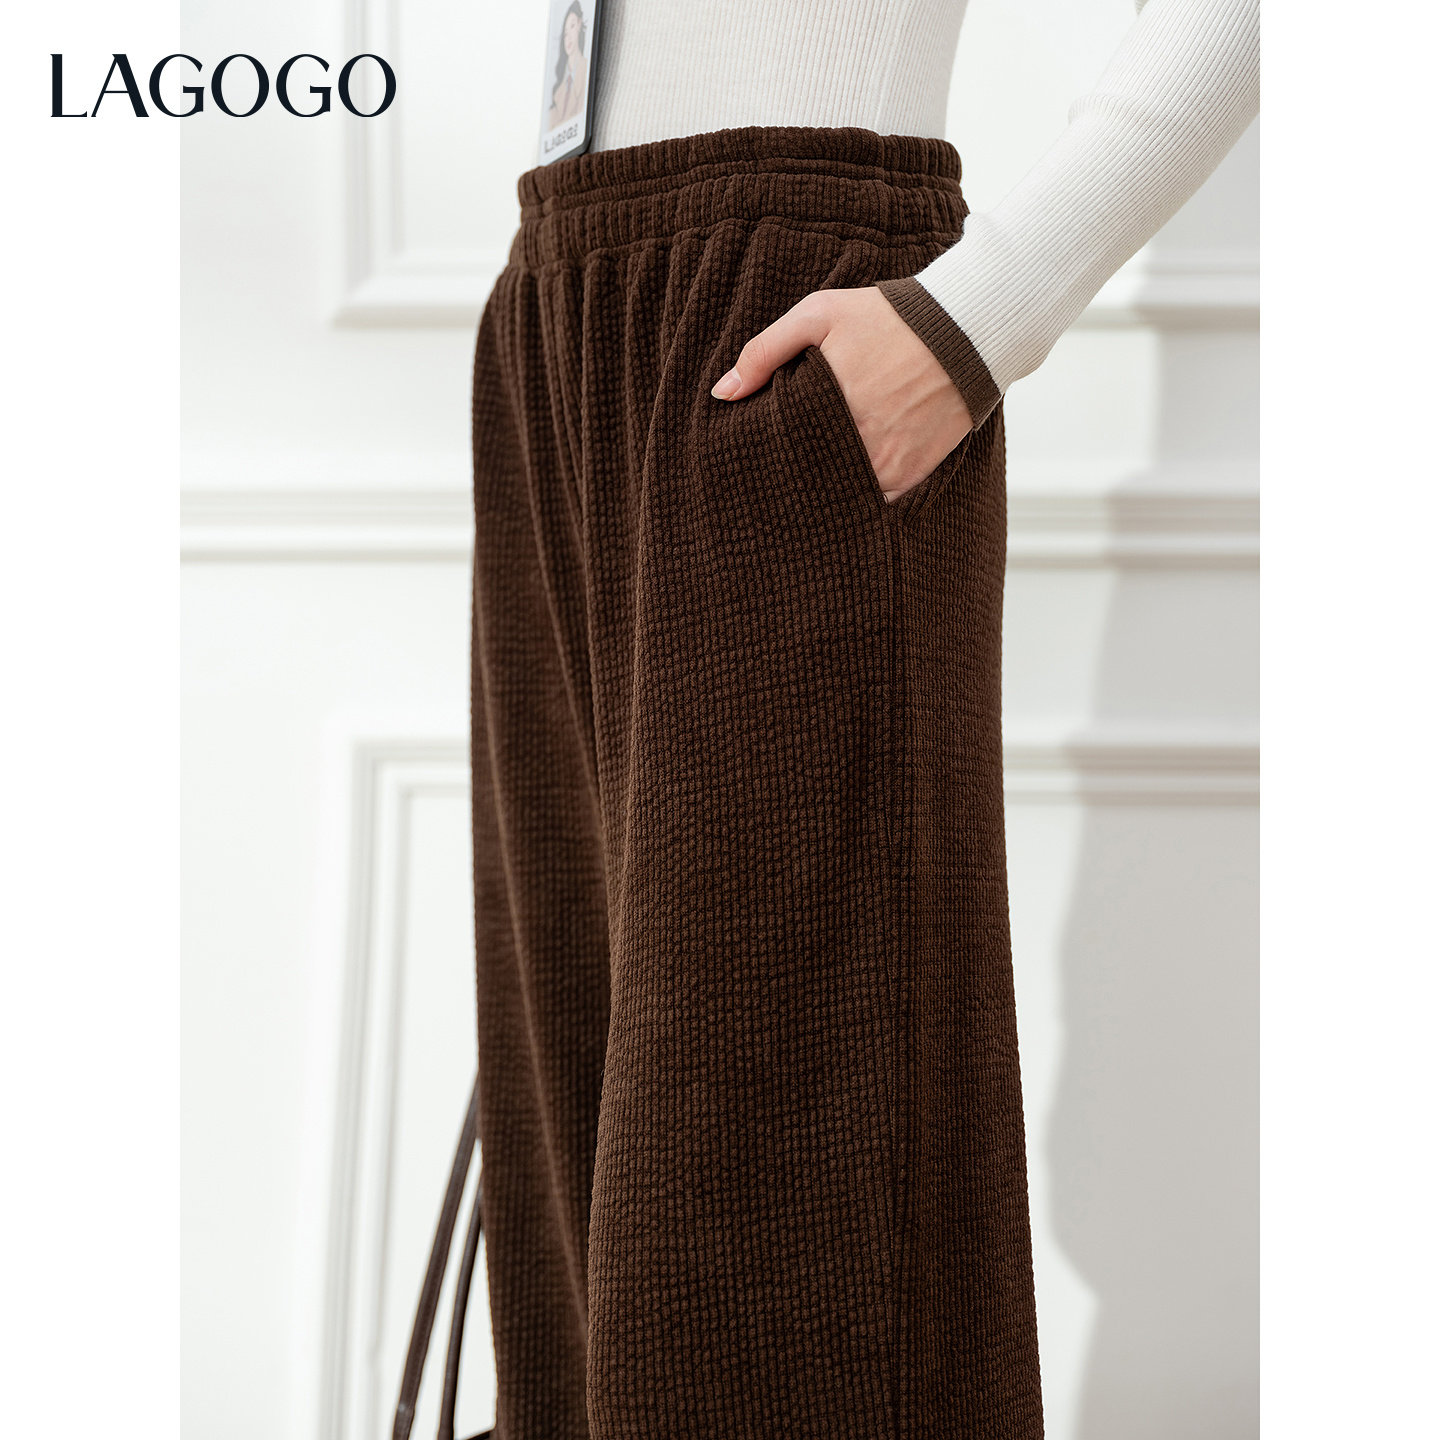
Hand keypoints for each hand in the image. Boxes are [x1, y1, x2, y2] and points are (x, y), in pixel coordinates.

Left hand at [710, 286, 973, 502]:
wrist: (966, 330)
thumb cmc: (887, 317)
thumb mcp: (819, 314)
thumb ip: (765, 351)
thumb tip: (722, 393)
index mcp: (825, 406)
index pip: (774, 449)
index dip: (758, 456)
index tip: (745, 458)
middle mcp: (856, 442)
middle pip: (803, 478)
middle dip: (784, 480)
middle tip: (765, 483)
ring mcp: (885, 464)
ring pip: (836, 496)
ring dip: (819, 493)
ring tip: (799, 490)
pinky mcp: (910, 475)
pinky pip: (873, 503)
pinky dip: (855, 500)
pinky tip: (839, 491)